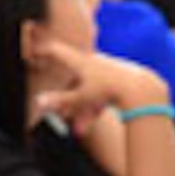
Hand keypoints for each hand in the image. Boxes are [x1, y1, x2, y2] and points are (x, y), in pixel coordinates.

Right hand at [31, 37, 164, 122]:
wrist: (141, 89)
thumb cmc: (109, 91)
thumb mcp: (82, 97)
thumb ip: (60, 101)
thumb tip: (38, 102)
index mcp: (80, 61)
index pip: (56, 51)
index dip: (42, 50)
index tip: (33, 50)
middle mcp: (92, 61)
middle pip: (73, 74)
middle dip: (66, 88)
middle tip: (59, 93)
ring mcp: (106, 67)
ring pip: (89, 87)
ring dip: (84, 105)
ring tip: (82, 125)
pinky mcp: (117, 77)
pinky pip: (102, 92)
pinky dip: (97, 105)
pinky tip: (97, 115)